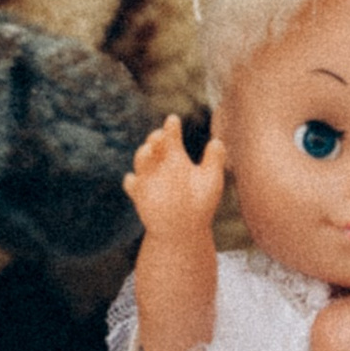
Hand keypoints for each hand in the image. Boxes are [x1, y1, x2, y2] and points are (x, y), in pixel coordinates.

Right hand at [124, 115, 225, 240]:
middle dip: (154, 138)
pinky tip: (135, 180)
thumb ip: (214, 161)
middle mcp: (159, 165)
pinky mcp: (140, 195)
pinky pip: (132, 185)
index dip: (170, 127)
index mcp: (175, 157)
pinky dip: (132, 182)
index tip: (173, 120)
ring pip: (140, 160)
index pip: (170, 136)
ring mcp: (148, 178)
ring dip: (143, 154)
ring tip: (149, 150)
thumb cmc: (200, 203)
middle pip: (153, 144)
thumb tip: (217, 141)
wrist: (185, 229)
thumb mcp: (211, 181)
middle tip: (161, 136)